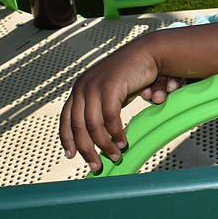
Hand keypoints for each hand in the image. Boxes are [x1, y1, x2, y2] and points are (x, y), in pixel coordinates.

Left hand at [58, 21, 217, 171]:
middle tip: (96, 166)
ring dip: (104, 144)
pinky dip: (116, 133)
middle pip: (77, 125)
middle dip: (86, 149)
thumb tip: (104, 135)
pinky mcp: (109, 86)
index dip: (68, 138)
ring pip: (93, 124)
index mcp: (81, 87)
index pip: (66, 117)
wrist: (151, 52)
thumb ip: (104, 109)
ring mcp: (94, 85)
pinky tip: (123, 141)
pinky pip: (110, 117)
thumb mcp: (113, 92)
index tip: (71, 155)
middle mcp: (83, 86)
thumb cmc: (135, 74)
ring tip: (115, 155)